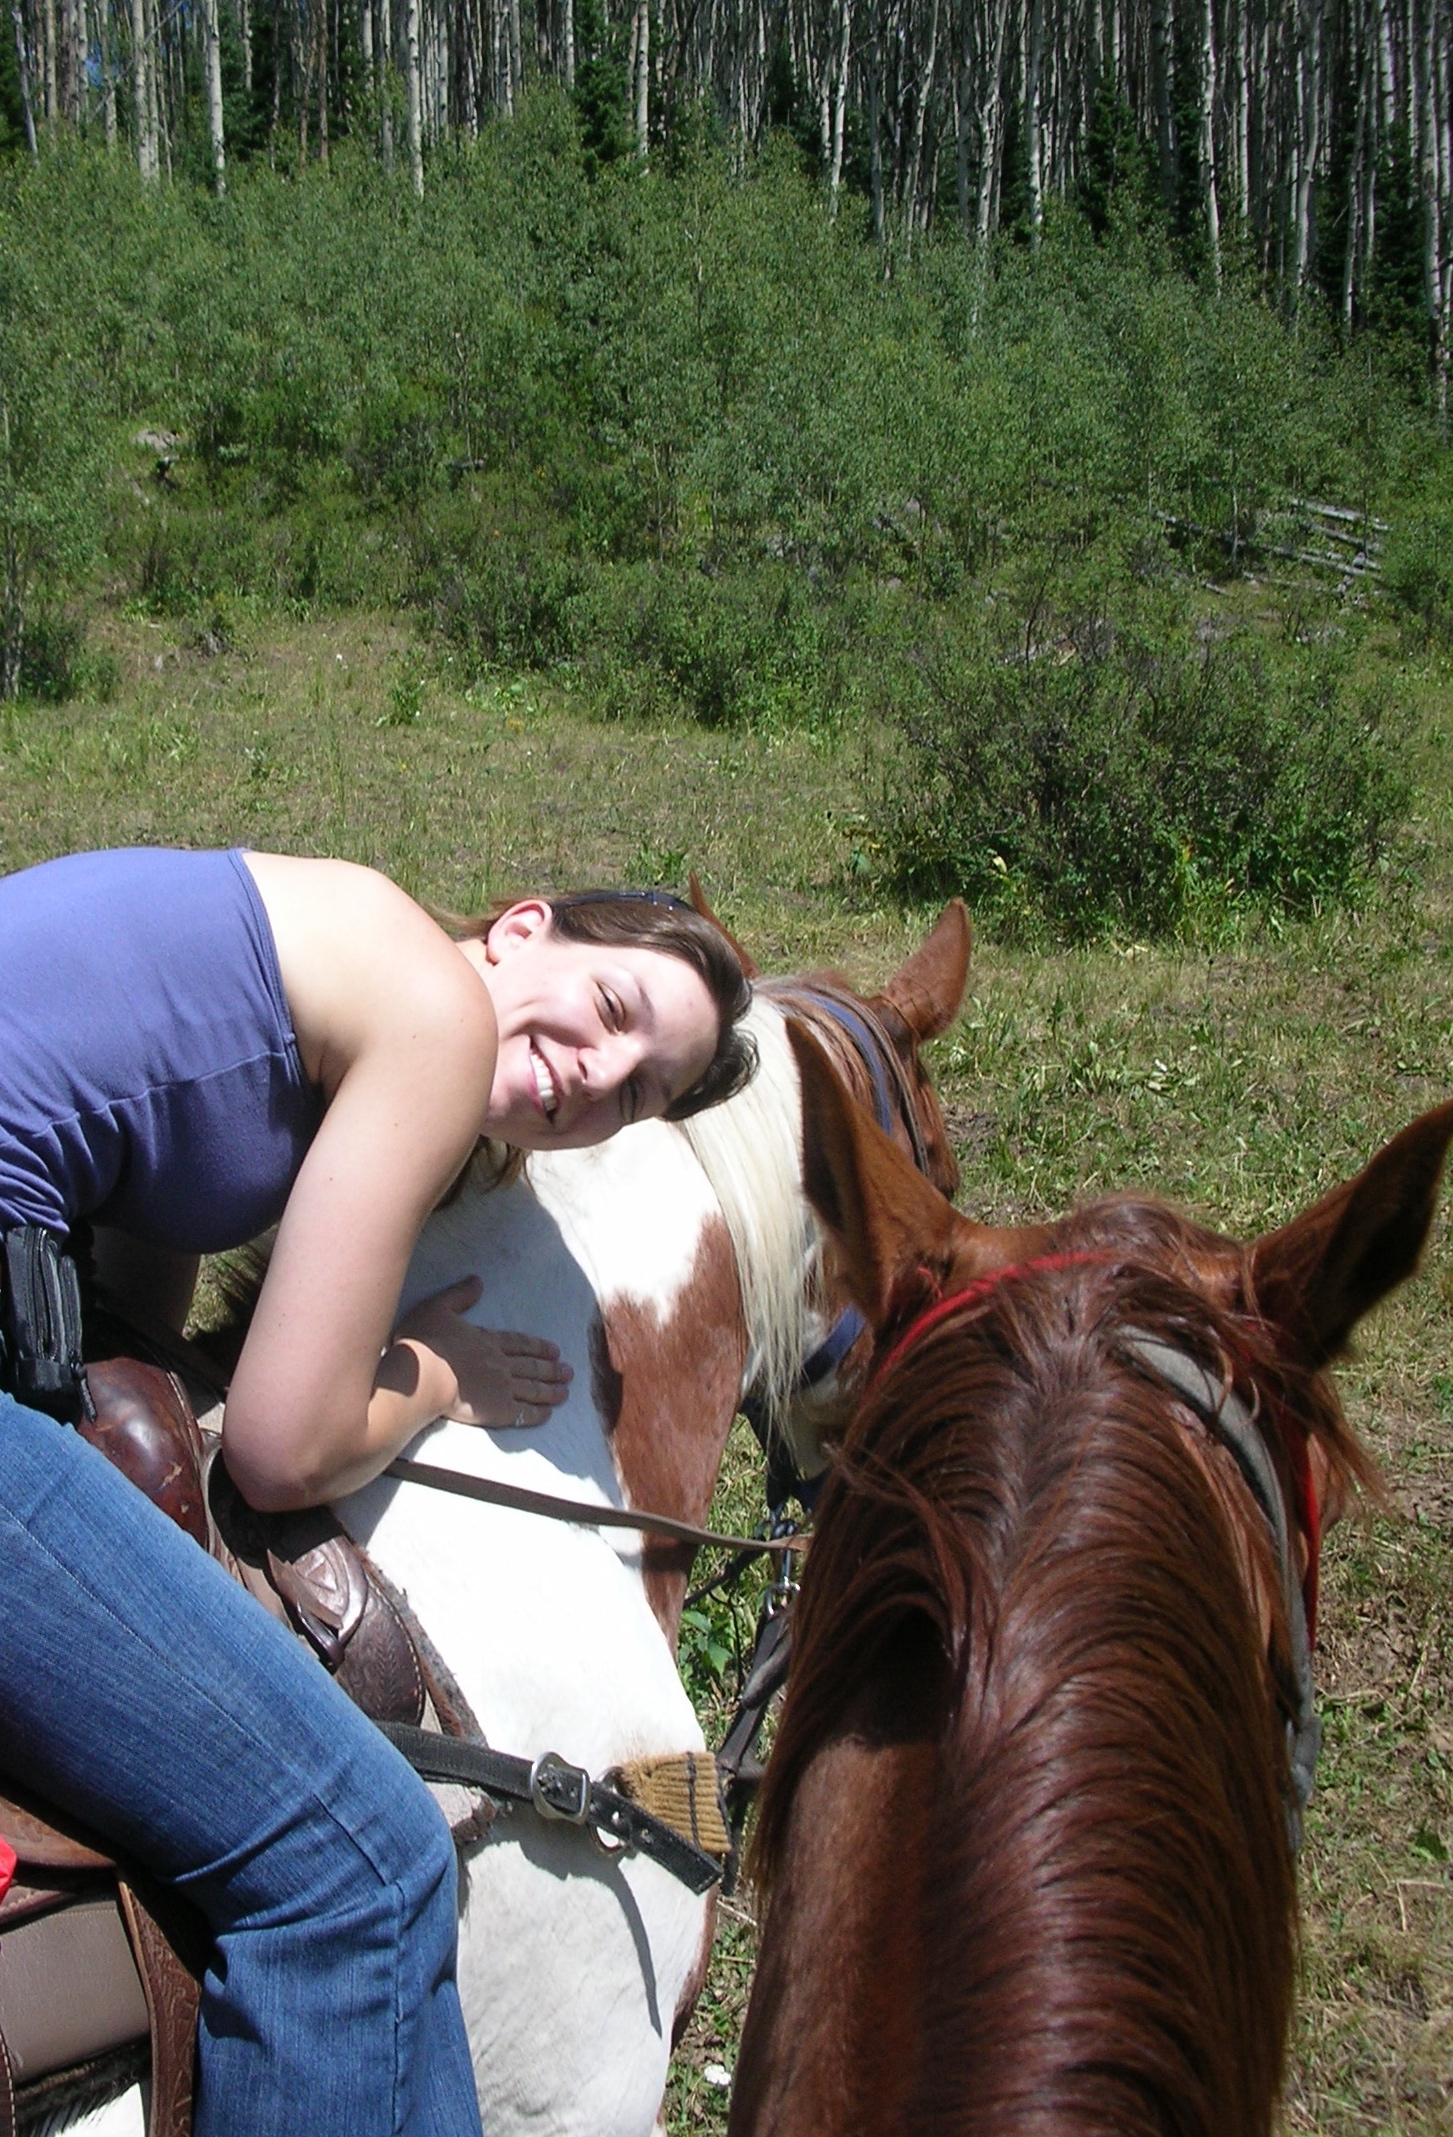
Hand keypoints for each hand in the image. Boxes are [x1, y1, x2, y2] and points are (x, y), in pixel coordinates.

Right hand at [390, 1277, 572, 1427]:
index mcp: (487, 1340)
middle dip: (551, 1369)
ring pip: (532, 1389)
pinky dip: (537, 1413)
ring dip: (551, 1391)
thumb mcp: (439, 1308)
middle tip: (569, 1372)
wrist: (424, 1375)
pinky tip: (548, 1414)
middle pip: (531, 1367)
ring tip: (566, 1392)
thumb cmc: (425, 1342)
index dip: (538, 1347)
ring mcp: (501, 1387)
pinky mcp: (497, 1410)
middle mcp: (500, 1363)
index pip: (519, 1343)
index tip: (554, 1350)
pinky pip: (523, 1413)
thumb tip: (478, 1281)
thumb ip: (460, 1295)